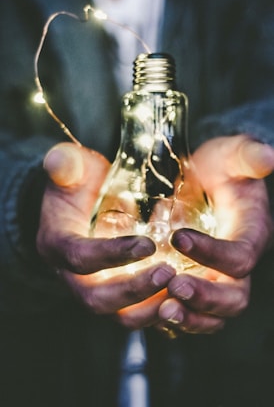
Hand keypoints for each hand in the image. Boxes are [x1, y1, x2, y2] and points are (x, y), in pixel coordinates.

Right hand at [37, 142, 174, 318]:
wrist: (82, 204)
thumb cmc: (79, 184)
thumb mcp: (72, 168)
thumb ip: (66, 164)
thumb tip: (58, 160)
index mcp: (57, 244)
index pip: (79, 257)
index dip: (111, 254)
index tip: (148, 244)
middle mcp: (72, 276)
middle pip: (97, 298)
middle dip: (133, 290)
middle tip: (168, 273)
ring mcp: (95, 289)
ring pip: (118, 315)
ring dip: (150, 308)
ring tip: (182, 290)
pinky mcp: (116, 295)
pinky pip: (136, 314)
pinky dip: (160, 312)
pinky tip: (185, 299)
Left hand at [155, 135, 273, 334]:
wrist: (203, 180)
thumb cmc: (219, 167)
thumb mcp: (232, 154)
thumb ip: (248, 155)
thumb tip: (269, 156)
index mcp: (251, 234)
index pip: (240, 257)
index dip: (213, 253)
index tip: (178, 237)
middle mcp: (237, 264)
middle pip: (234, 297)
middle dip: (206, 298)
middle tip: (174, 287)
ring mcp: (217, 278)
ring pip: (213, 315)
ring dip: (190, 318)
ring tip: (162, 311)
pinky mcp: (196, 283)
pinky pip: (190, 313)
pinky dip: (173, 318)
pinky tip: (148, 311)